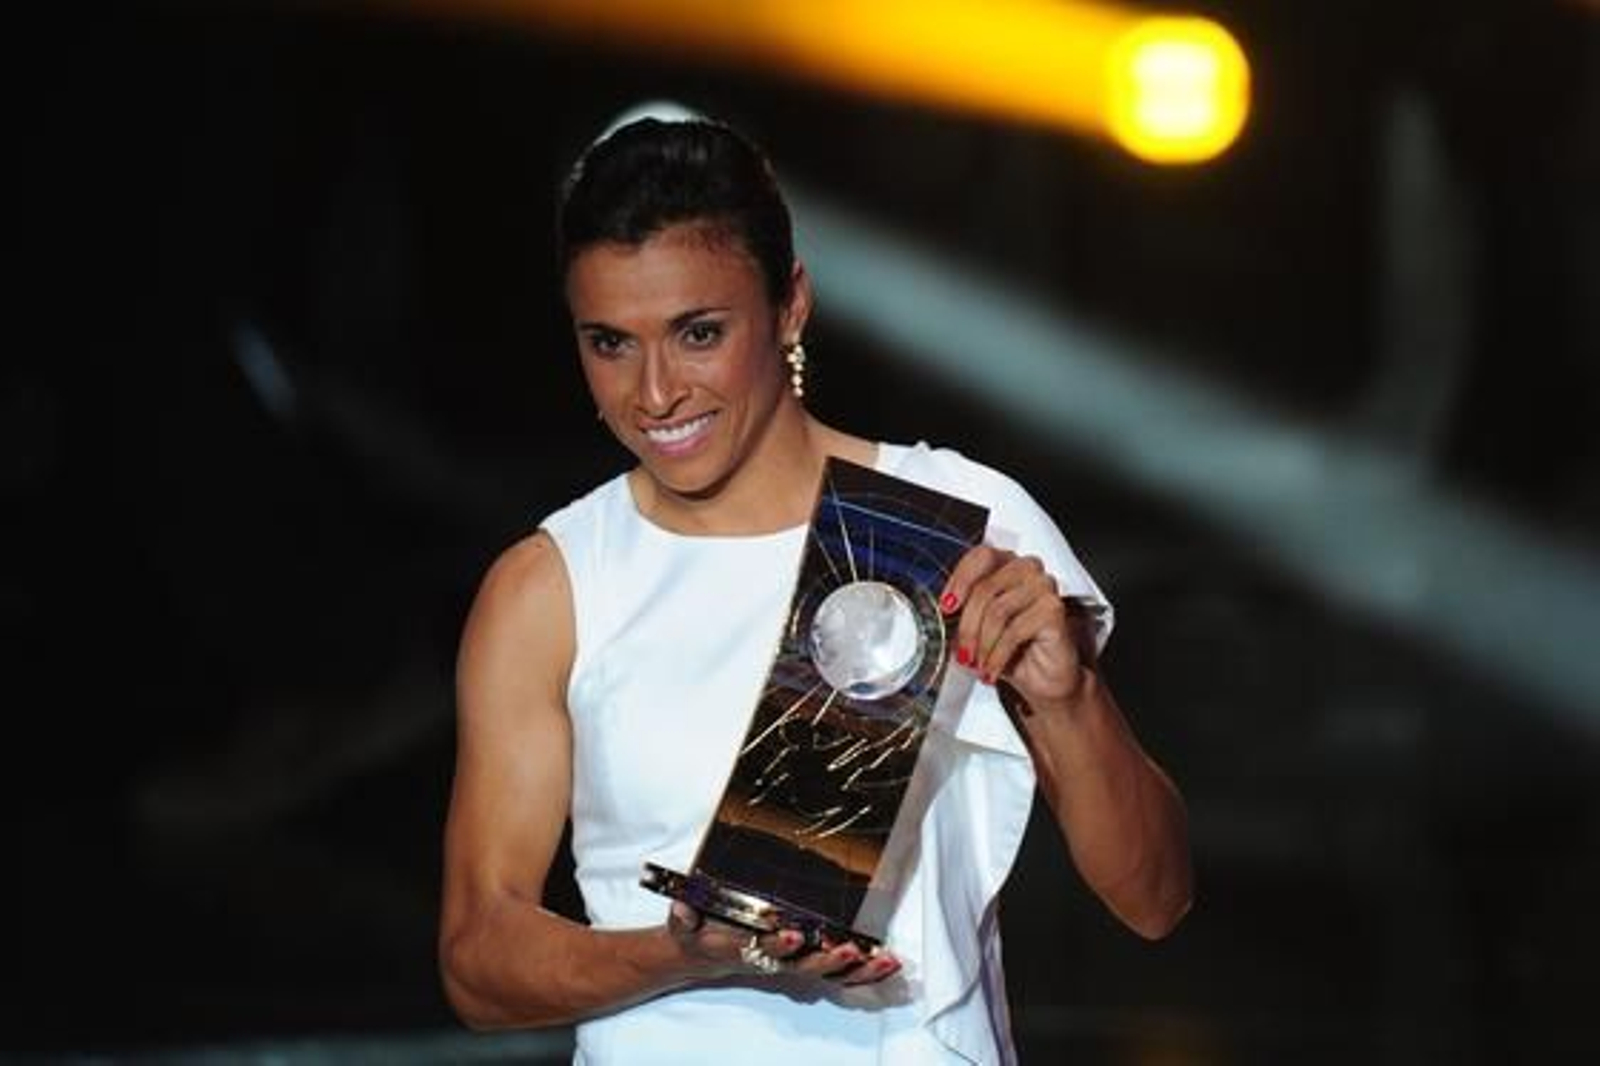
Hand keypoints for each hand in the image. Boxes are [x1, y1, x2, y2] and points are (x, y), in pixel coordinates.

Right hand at [668, 903, 901, 985]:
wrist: (703, 955)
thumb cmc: (700, 933)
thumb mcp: (684, 923)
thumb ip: (683, 916)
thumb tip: (681, 907)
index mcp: (743, 950)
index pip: (761, 949)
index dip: (777, 944)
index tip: (793, 935)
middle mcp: (771, 962)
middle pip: (803, 967)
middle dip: (827, 960)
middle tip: (848, 949)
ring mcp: (791, 966)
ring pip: (828, 975)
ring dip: (858, 970)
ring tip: (885, 960)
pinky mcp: (805, 964)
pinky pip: (837, 975)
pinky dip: (864, 971)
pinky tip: (887, 963)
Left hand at [941, 546, 1091, 708]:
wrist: (1042, 678)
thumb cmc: (1012, 649)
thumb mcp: (978, 628)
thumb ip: (961, 614)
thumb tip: (941, 617)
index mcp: (1007, 564)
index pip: (981, 556)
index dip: (960, 580)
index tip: (946, 607)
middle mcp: (1028, 569)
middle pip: (986, 588)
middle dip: (967, 627)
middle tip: (962, 653)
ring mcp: (1044, 586)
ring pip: (998, 611)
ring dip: (982, 645)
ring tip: (977, 665)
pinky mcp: (1054, 610)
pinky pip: (1014, 631)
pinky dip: (997, 656)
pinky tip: (991, 670)